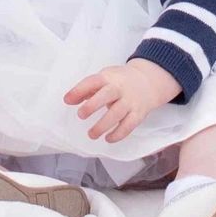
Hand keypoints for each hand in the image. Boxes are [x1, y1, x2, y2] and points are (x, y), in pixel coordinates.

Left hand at [65, 60, 179, 141]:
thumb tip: (69, 100)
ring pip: (117, 113)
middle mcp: (120, 88)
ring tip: (91, 134)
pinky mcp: (139, 113)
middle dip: (92, 105)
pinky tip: (108, 139)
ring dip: (103, 125)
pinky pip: (129, 125)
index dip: (79, 90)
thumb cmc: (119, 81)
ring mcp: (130, 101)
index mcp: (108, 77)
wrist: (148, 81)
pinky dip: (118, 134)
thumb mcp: (103, 78)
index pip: (93, 81)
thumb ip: (86, 89)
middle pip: (107, 95)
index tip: (67, 100)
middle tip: (81, 115)